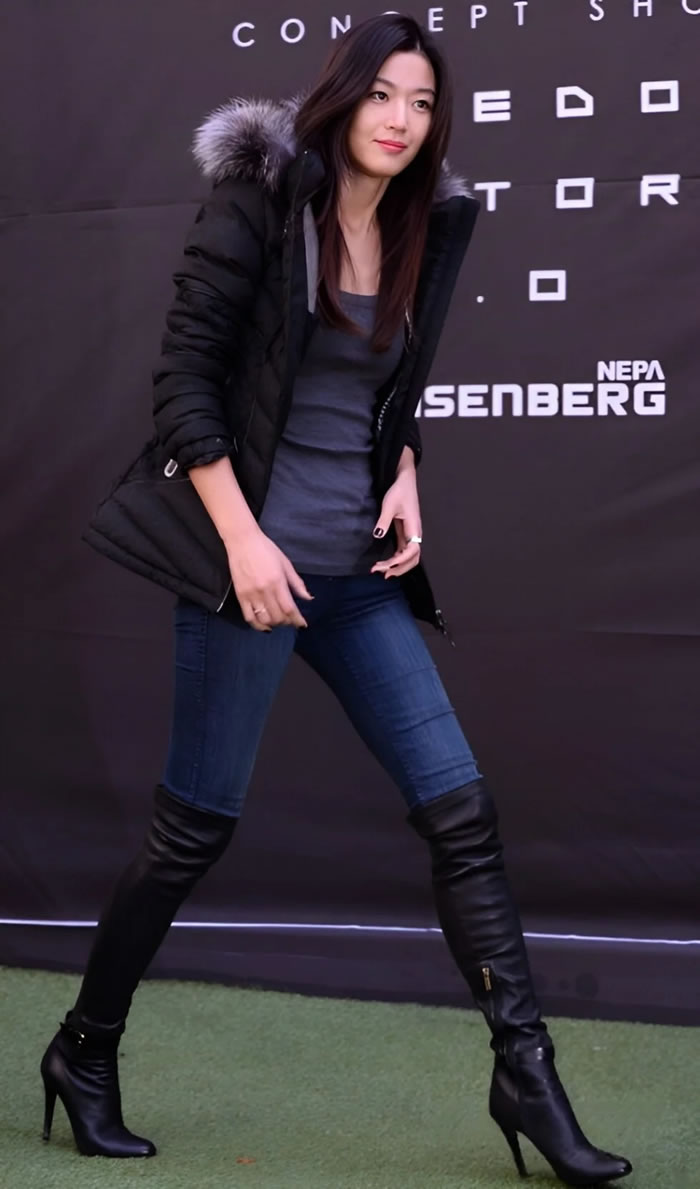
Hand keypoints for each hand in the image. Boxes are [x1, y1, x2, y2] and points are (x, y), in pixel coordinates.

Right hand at [226, 529, 312, 630]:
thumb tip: (308, 598)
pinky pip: (249, 617)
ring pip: (264, 619)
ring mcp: (251, 594)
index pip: (289, 608)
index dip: (297, 620)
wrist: (242, 541)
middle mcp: (264, 590)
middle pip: (278, 617)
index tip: (302, 624)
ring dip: (274, 624)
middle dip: (287, 622)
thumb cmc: (266, 550)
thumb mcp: (286, 564)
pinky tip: (265, 625)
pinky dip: (258, 625)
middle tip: (291, 620)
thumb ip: (297, 583)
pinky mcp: (240, 596)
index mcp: (278, 582)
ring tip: (279, 621)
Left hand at [370, 459, 421, 578]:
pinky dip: (396, 560)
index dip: (401, 561)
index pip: (412, 551)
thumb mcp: (389, 505)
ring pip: (409, 557)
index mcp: (414, 527)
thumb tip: (377, 536)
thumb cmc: (399, 491)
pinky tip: (387, 564)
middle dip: (399, 568)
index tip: (387, 566)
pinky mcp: (406, 534)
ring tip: (383, 572)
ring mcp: (411, 535)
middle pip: (413, 559)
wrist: (405, 482)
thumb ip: (383, 521)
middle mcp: (415, 534)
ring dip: (398, 566)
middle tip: (382, 574)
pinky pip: (404, 552)